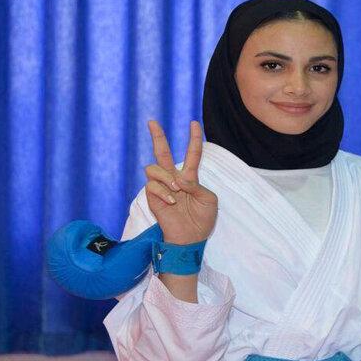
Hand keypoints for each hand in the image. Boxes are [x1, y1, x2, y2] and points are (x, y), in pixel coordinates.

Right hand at [144, 120, 217, 244]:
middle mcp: (173, 179)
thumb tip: (178, 179)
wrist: (191, 238)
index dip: (193, 138)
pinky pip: (152, 185)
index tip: (194, 123)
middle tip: (152, 121)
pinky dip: (163, 191)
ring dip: (166, 176)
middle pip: (162, 152)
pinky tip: (172, 201)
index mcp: (190, 178)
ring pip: (154, 168)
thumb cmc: (202, 220)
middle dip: (157, 136)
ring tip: (176, 190)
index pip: (192, 154)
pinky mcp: (152, 197)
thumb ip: (196, 185)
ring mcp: (161, 187)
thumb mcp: (209, 200)